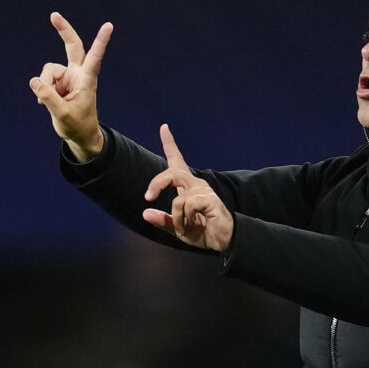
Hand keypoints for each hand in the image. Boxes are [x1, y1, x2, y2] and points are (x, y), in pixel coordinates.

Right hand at [29, 12, 113, 161]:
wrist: (79, 135)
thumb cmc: (77, 125)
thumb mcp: (61, 114)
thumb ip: (48, 97)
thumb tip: (33, 81)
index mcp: (87, 80)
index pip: (95, 57)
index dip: (101, 41)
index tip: (109, 25)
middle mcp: (78, 74)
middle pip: (72, 46)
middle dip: (63, 30)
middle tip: (54, 15)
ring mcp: (68, 77)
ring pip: (49, 70)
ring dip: (44, 84)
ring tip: (45, 101)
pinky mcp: (59, 83)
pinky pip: (44, 80)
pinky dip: (42, 89)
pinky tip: (44, 102)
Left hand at [143, 124, 233, 251]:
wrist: (223, 240)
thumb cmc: (203, 231)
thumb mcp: (178, 228)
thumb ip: (163, 220)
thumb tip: (145, 213)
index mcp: (187, 187)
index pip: (177, 161)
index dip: (170, 143)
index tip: (164, 127)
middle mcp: (195, 184)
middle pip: (172, 172)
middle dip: (157, 183)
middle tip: (148, 197)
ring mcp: (203, 190)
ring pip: (177, 198)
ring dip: (176, 217)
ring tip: (185, 227)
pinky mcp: (209, 199)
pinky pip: (186, 206)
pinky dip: (184, 220)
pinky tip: (195, 225)